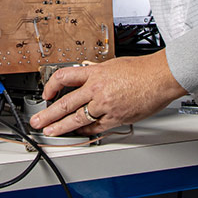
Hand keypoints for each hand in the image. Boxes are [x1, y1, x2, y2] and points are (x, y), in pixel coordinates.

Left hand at [29, 51, 186, 136]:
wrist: (160, 77)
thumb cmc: (141, 70)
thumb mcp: (113, 65)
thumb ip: (97, 73)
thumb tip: (87, 76)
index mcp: (94, 73)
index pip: (64, 77)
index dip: (50, 86)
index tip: (45, 93)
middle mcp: (96, 90)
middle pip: (65, 103)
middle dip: (48, 114)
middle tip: (37, 121)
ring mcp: (105, 105)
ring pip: (77, 118)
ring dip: (61, 127)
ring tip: (50, 132)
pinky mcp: (116, 118)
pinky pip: (96, 127)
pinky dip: (86, 130)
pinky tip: (78, 133)